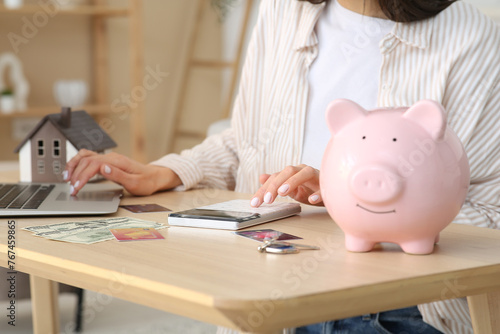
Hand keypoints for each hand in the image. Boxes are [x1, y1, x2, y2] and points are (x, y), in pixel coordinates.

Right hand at [63, 149, 181, 195]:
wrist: (154, 177)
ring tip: (66, 178)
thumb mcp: (135, 183)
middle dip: (76, 174)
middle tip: (71, 189)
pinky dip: (79, 163)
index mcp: (117, 162)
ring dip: (74, 165)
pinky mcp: (108, 162)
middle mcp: (111, 157)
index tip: (76, 187)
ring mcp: (109, 158)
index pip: (93, 165)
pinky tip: (74, 171)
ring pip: (85, 156)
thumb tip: (103, 168)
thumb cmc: (147, 182)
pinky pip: (89, 158)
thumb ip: (118, 176)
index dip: (82, 176)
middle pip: (87, 160)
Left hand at [250, 164, 322, 206]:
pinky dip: (317, 193)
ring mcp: (317, 177)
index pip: (276, 177)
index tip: (255, 203)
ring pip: (305, 173)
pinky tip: (311, 200)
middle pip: (288, 171)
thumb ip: (277, 183)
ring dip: (292, 182)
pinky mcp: (328, 186)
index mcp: (293, 172)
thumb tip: (261, 177)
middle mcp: (304, 171)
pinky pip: (323, 187)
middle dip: (275, 185)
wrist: (332, 193)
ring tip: (282, 193)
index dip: (264, 189)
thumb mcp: (291, 188)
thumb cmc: (310, 190)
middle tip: (267, 200)